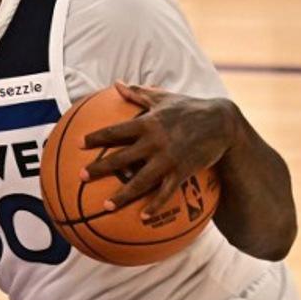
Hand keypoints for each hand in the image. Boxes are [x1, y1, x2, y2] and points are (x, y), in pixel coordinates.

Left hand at [80, 81, 236, 217]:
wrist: (222, 122)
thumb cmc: (189, 107)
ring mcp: (168, 158)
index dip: (96, 137)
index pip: (115, 130)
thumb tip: (117, 83)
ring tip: (106, 205)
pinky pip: (166, 192)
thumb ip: (138, 93)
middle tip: (81, 176)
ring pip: (141, 180)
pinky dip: (155, 204)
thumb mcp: (163, 98)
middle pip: (121, 157)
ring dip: (122, 194)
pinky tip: (143, 216)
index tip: (78, 144)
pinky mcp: (182, 171)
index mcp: (147, 123)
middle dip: (100, 168)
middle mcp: (154, 141)